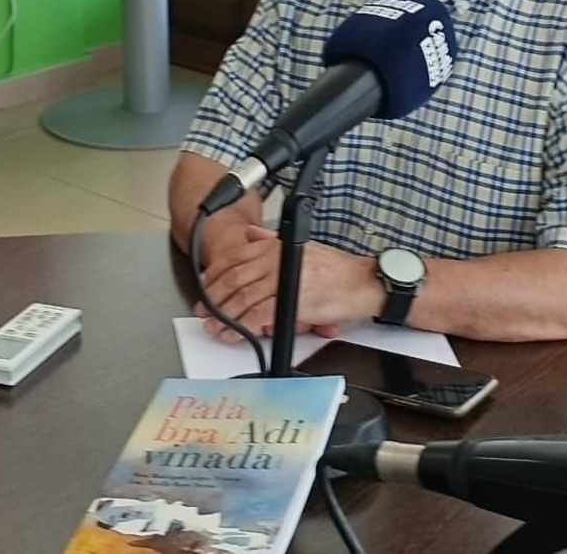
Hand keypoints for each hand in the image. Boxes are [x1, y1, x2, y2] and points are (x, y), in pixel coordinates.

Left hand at [195, 225, 379, 342]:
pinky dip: (242, 326)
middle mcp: (276, 260)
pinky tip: (234, 333)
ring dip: (223, 315)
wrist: (363, 283)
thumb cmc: (336, 269)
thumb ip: (271, 241)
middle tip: (203, 311)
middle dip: (213, 297)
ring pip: (242, 298)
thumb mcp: (301, 246)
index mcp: (276, 246)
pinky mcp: (292, 302)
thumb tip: (251, 234)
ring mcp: (284, 280)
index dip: (214, 274)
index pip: (234, 257)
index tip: (204, 286)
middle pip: (233, 278)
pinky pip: (258, 315)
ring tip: (213, 326)